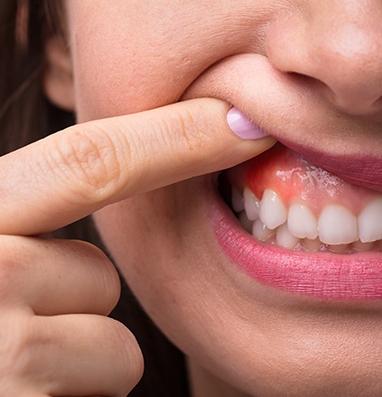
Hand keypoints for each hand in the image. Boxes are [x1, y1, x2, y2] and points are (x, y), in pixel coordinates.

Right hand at [0, 99, 273, 395]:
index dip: (177, 137)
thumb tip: (153, 158)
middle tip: (21, 329)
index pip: (86, 161)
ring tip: (21, 377)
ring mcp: (1, 355)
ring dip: (84, 365)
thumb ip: (31, 216)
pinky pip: (109, 396)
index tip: (247, 123)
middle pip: (99, 273)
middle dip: (82, 305)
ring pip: (114, 349)